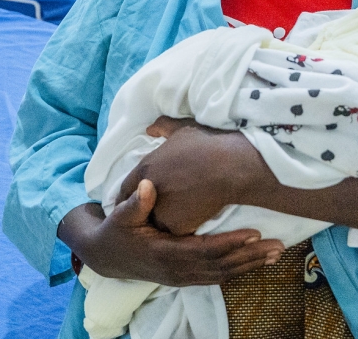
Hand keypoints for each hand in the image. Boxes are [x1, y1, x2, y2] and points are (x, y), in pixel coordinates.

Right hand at [58, 182, 283, 286]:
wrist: (106, 257)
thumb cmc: (116, 230)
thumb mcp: (120, 215)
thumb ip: (134, 203)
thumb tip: (147, 187)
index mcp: (164, 253)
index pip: (204, 250)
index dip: (230, 243)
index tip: (254, 232)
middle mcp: (176, 270)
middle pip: (221, 266)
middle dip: (250, 257)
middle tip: (277, 246)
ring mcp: (182, 277)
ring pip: (222, 274)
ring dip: (249, 265)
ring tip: (275, 254)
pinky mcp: (186, 278)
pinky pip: (217, 276)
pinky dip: (238, 269)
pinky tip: (256, 261)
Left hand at [117, 117, 266, 235]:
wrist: (229, 167)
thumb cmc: (208, 145)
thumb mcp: (183, 129)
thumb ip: (163, 128)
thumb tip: (150, 128)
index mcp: (146, 167)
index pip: (128, 187)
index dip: (135, 192)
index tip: (144, 195)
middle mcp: (147, 191)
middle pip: (140, 206)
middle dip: (148, 207)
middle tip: (162, 206)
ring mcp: (160, 211)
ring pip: (157, 220)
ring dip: (164, 219)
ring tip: (180, 213)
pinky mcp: (175, 227)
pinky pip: (175, 230)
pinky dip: (181, 227)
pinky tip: (193, 218)